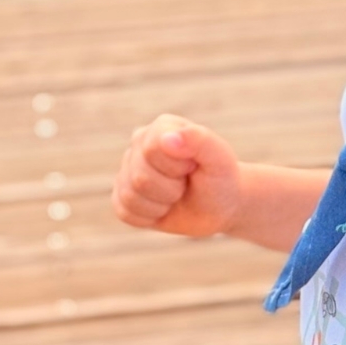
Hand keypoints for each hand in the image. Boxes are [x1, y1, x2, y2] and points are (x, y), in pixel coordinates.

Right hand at [112, 114, 244, 237]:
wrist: (221, 206)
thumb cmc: (221, 178)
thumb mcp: (220, 159)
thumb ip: (199, 140)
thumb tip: (167, 138)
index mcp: (162, 127)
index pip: (152, 150)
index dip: (176, 168)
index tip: (194, 167)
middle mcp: (140, 144)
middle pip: (140, 177)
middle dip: (171, 189)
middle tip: (186, 184)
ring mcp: (129, 169)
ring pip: (130, 195)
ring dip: (161, 205)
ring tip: (177, 195)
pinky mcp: (124, 194)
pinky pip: (124, 212)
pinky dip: (149, 217)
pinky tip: (164, 208)